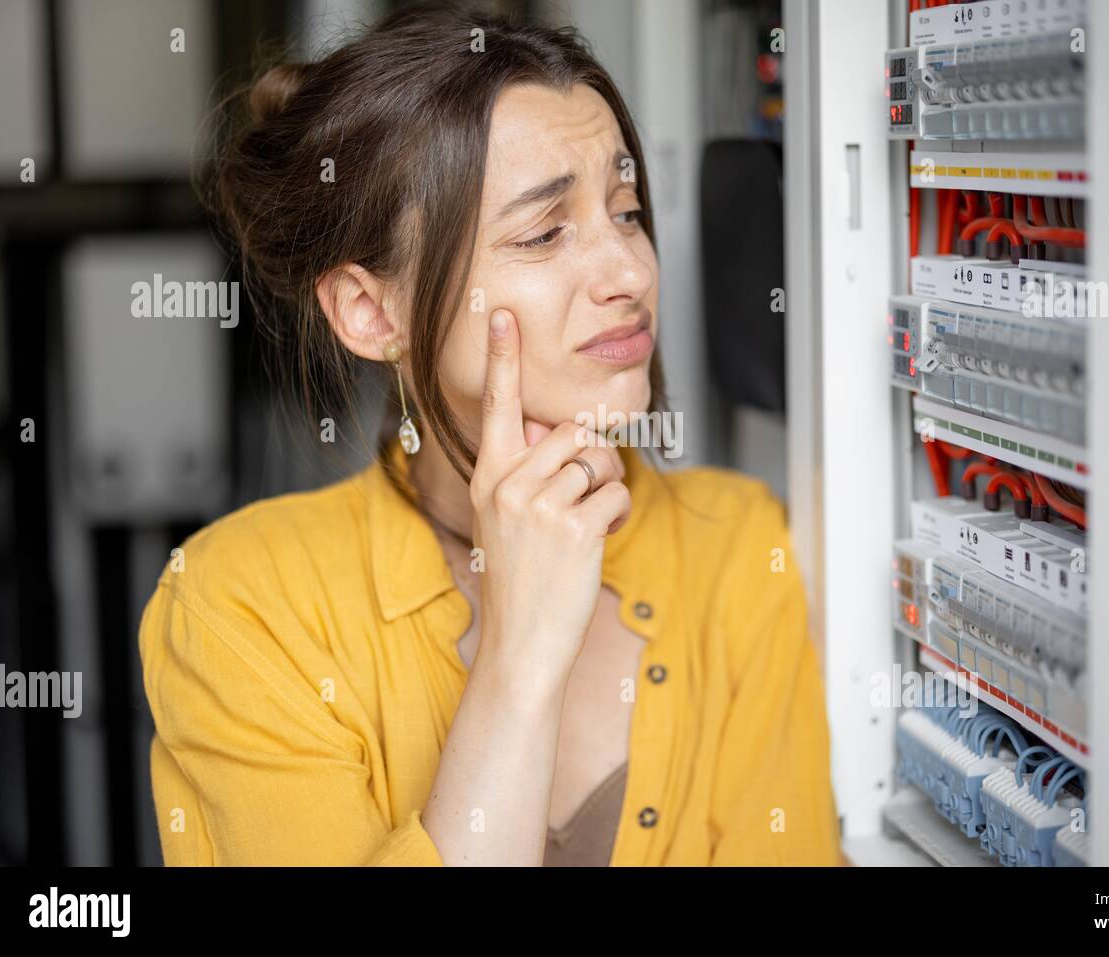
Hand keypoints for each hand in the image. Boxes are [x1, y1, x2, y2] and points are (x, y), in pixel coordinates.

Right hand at [468, 308, 631, 689]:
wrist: (521, 643)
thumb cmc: (520, 580)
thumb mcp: (503, 521)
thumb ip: (525, 474)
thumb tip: (561, 436)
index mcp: (488, 478)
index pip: (498, 407)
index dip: (504, 359)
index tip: (502, 314)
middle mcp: (508, 484)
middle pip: (571, 430)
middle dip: (593, 458)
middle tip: (588, 494)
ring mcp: (539, 505)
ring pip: (598, 459)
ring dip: (607, 486)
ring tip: (591, 521)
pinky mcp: (575, 526)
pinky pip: (617, 492)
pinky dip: (620, 514)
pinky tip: (603, 538)